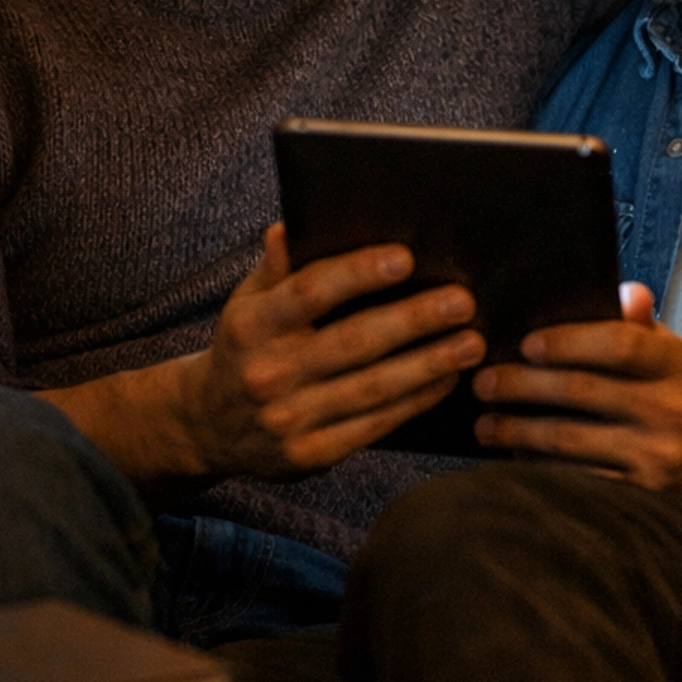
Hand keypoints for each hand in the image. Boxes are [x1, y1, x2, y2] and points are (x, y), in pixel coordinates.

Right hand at [182, 227, 483, 475]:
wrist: (209, 426)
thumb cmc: (245, 348)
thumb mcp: (246, 303)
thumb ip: (275, 268)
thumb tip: (291, 227)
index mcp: (251, 326)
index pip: (309, 293)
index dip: (357, 274)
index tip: (405, 258)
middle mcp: (268, 373)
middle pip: (353, 342)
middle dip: (413, 321)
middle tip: (462, 302)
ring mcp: (289, 419)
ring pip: (372, 387)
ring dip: (428, 365)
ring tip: (471, 343)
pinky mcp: (311, 454)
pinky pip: (374, 425)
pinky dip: (416, 401)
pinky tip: (447, 379)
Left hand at [472, 282, 681, 491]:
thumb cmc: (681, 399)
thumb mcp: (673, 357)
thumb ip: (642, 326)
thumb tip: (624, 292)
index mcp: (679, 365)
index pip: (620, 344)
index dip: (568, 341)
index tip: (526, 343)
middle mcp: (672, 410)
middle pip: (582, 391)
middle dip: (523, 385)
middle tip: (482, 382)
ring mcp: (657, 458)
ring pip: (571, 441)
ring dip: (518, 431)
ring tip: (484, 424)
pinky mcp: (641, 497)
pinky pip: (577, 480)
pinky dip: (538, 467)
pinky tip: (512, 457)